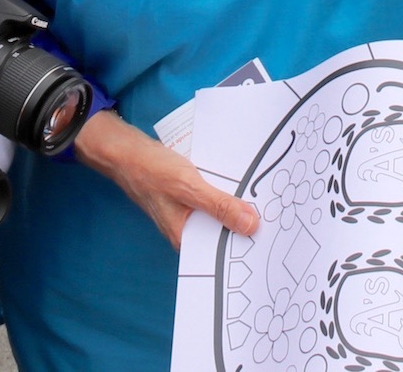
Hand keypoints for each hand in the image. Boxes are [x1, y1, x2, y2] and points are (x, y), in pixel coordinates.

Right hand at [72, 110, 259, 246]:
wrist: (126, 152)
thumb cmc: (151, 170)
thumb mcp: (189, 187)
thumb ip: (220, 206)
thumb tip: (251, 225)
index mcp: (185, 237)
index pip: (222, 250)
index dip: (246, 243)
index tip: (273, 235)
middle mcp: (187, 229)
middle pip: (224, 231)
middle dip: (245, 223)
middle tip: (276, 215)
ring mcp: (188, 213)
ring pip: (220, 213)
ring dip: (237, 205)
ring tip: (264, 199)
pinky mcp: (189, 197)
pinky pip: (214, 199)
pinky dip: (226, 192)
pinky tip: (241, 185)